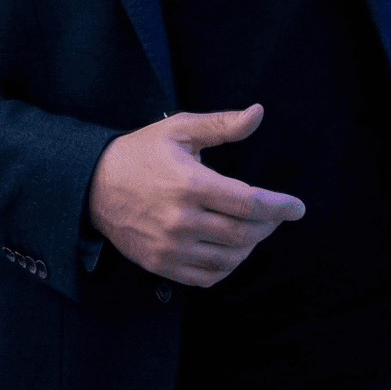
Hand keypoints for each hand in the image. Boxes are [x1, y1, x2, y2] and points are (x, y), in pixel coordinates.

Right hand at [87, 105, 303, 287]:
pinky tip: (233, 250)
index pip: (248, 203)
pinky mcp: (160, 264)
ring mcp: (170, 247)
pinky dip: (228, 267)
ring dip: (250, 247)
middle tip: (277, 215)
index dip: (279, 207)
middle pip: (243, 234)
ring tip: (255, 229)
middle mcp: (181, 220)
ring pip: (228, 259)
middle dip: (269, 225)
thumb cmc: (141, 152)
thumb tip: (258, 113)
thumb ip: (222, 125)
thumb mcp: (180, 129)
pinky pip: (206, 276)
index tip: (298, 208)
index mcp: (190, 184)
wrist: (92, 186)